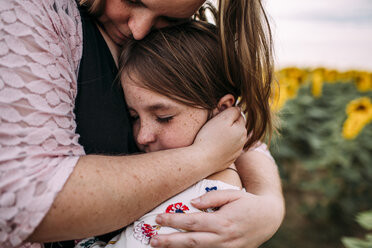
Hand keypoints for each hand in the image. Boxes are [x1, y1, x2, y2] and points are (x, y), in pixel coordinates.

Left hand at [150, 190, 284, 247]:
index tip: (159, 218)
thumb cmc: (248, 203)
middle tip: (153, 240)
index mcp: (223, 221)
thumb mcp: (232, 194)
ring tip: (160, 247)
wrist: (269, 218)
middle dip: (170, 241)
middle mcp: (223, 238)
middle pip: (192, 241)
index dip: (175, 220)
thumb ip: (212, 198)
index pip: (193, 222)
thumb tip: (192, 202)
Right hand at [192, 107, 246, 171]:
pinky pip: (227, 148)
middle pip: (236, 127)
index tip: (217, 116)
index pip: (239, 115)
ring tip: (212, 136)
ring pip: (232, 138)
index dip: (228, 113)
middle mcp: (242, 141)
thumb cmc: (210, 137)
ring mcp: (236, 152)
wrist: (202, 160)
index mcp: (242, 130)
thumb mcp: (222, 118)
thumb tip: (238, 108)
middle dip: (228, 124)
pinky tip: (213, 146)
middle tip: (213, 125)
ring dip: (226, 135)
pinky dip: (222, 145)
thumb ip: (233, 111)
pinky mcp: (229, 159)